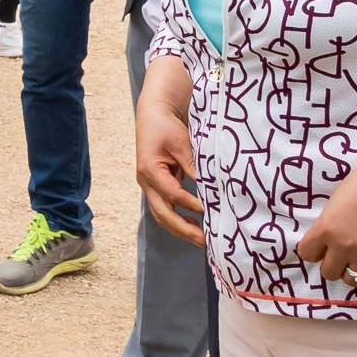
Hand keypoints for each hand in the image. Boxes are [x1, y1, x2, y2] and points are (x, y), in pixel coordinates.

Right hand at [133, 91, 204, 247]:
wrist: (153, 117)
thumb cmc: (165, 127)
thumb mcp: (182, 143)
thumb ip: (193, 165)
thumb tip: (210, 187)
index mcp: (150, 170)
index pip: (172, 194)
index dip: (191, 204)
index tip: (209, 210)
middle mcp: (146, 182)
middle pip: (162, 213)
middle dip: (183, 229)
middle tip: (204, 239)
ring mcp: (149, 187)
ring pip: (161, 215)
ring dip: (179, 228)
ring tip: (200, 238)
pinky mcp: (155, 187)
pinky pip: (164, 208)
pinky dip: (177, 219)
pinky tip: (192, 223)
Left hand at [296, 155, 356, 285]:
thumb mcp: (334, 203)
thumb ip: (328, 225)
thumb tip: (326, 243)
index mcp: (326, 228)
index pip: (307, 255)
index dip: (314, 251)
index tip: (322, 247)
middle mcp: (344, 245)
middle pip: (329, 273)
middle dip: (334, 264)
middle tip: (343, 254)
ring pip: (352, 279)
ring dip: (354, 270)